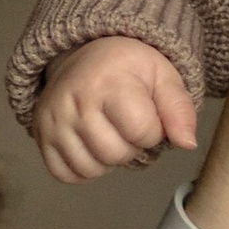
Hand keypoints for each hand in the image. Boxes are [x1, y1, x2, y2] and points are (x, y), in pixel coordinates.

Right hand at [34, 42, 196, 182]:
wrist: (82, 54)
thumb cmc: (128, 68)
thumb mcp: (163, 76)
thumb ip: (180, 109)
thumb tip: (187, 144)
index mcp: (109, 83)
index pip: (142, 132)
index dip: (152, 130)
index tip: (146, 113)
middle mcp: (75, 101)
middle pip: (115, 154)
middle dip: (130, 146)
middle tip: (125, 124)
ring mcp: (53, 120)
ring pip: (91, 169)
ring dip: (107, 160)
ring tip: (108, 133)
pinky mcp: (40, 136)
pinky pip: (65, 174)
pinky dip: (83, 168)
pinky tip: (90, 145)